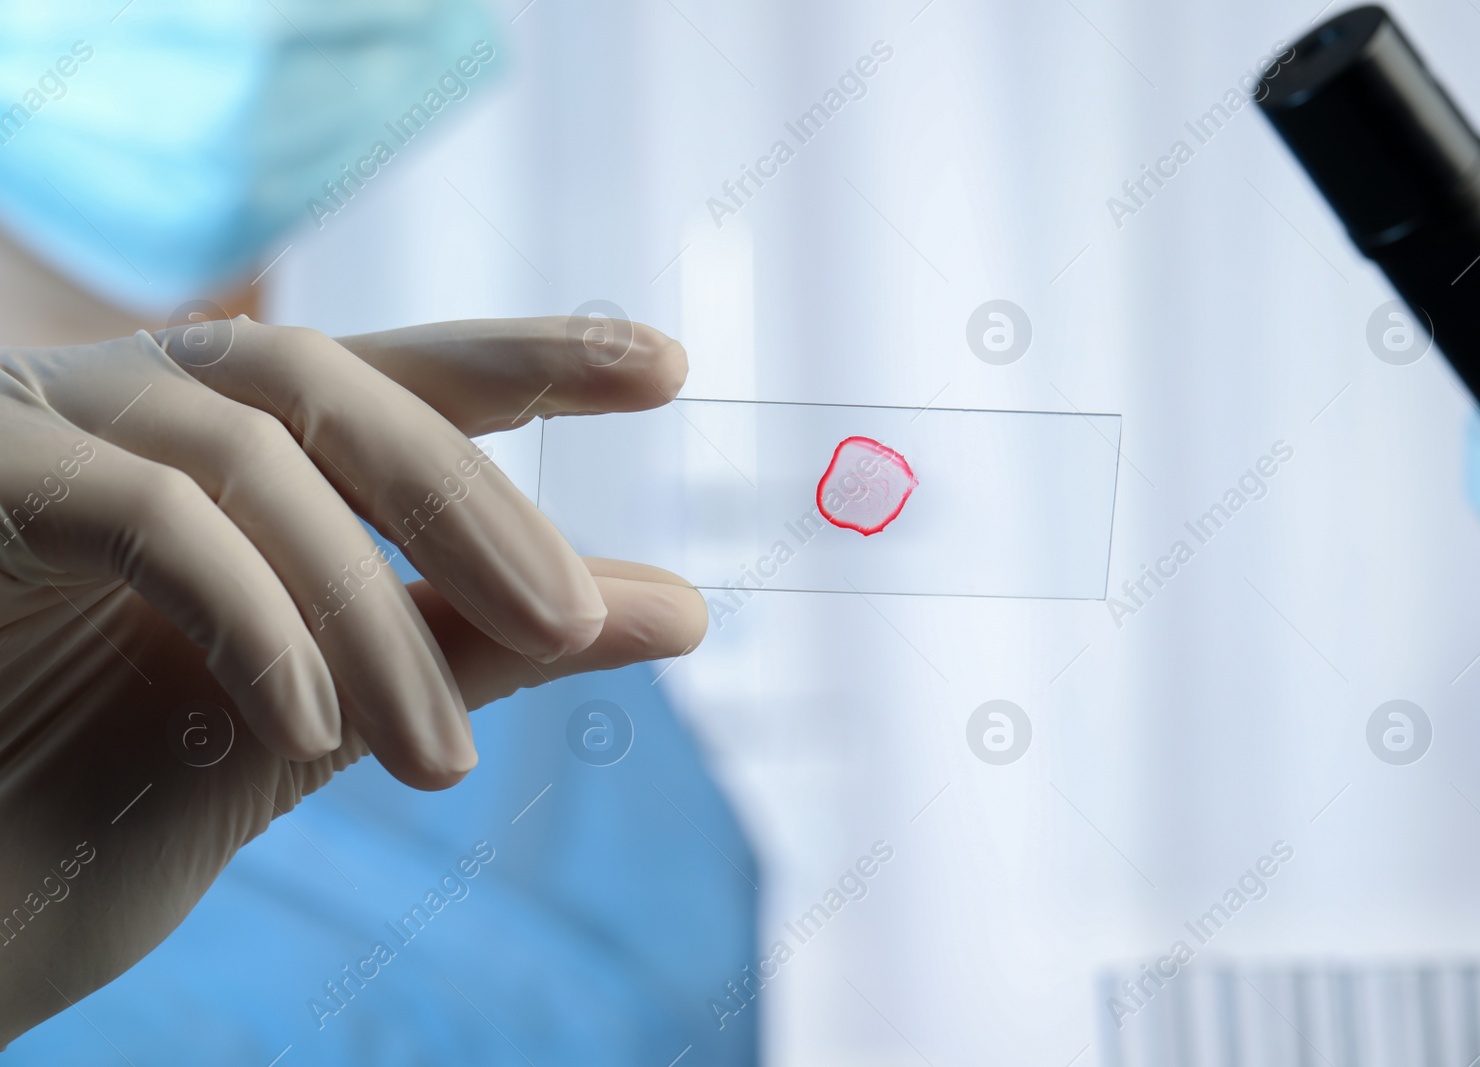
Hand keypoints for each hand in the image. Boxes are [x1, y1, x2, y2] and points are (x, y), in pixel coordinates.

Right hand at [0, 316, 706, 1043]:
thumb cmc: (99, 782)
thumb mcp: (332, 707)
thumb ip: (485, 641)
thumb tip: (678, 609)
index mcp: (236, 447)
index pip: (404, 374)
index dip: (532, 355)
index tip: (665, 364)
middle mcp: (146, 403)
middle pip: (345, 388)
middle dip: (475, 503)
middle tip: (582, 618)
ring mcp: (52, 424)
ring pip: (259, 460)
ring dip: (373, 613)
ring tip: (441, 760)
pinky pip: (147, 515)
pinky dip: (250, 614)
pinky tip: (312, 726)